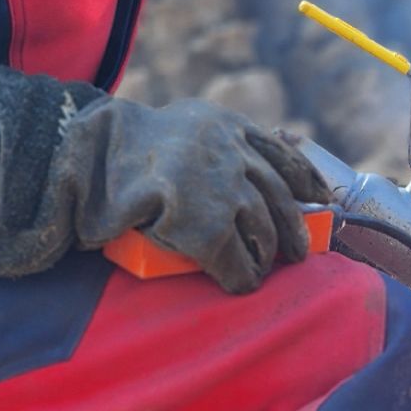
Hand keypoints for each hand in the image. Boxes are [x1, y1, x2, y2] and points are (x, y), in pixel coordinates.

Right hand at [0, 65, 332, 293]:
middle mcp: (233, 152)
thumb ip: (209, 140)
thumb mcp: (178, 125)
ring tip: (267, 268)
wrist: (88, 155)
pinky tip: (241, 285)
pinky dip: (242, 276)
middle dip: (292, 226)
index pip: (282, 153)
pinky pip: (236, 260)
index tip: (321, 197)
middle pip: (278, 196)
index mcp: (225, 124)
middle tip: (298, 250)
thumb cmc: (121, 144)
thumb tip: (243, 168)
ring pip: (262, 229)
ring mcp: (224, 189)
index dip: (306, 179)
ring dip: (268, 253)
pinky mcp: (208, 227)